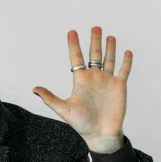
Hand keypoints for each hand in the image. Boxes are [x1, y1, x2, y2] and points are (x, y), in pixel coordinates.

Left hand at [32, 26, 132, 147]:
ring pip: (109, 60)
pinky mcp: (119, 87)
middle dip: (95, 41)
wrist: (100, 134)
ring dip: (110, 48)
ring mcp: (107, 81)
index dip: (74, 45)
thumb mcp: (63, 110)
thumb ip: (50, 98)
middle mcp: (94, 78)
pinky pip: (123, 71)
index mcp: (80, 80)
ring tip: (110, 36)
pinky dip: (125, 62)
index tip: (72, 32)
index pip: (76, 58)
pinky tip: (126, 52)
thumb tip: (34, 89)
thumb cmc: (82, 124)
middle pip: (94, 54)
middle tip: (95, 27)